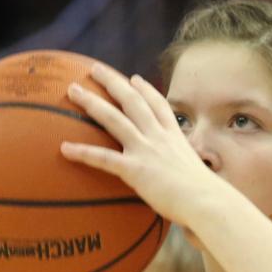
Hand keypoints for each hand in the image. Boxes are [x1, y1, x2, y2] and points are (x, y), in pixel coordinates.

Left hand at [59, 62, 219, 225]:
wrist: (206, 202)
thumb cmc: (205, 197)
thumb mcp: (195, 173)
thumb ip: (181, 170)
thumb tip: (180, 181)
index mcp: (174, 136)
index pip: (158, 105)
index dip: (145, 89)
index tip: (133, 78)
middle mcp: (158, 137)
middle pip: (132, 101)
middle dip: (112, 82)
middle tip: (94, 69)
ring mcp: (146, 150)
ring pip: (114, 119)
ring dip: (91, 102)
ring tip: (72, 91)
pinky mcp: (135, 169)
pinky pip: (103, 158)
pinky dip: (83, 152)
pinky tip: (64, 148)